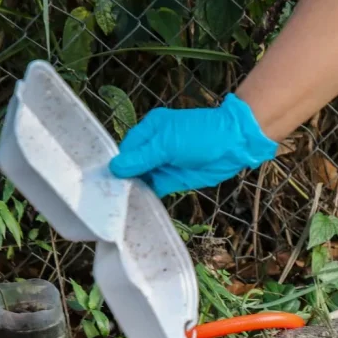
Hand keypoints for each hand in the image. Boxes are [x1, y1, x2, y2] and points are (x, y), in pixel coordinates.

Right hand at [108, 94, 277, 197]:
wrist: (234, 144)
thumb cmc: (201, 136)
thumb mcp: (168, 145)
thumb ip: (142, 158)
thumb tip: (115, 168)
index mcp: (149, 131)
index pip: (125, 150)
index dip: (116, 165)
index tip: (103, 183)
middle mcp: (153, 148)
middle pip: (131, 166)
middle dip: (121, 180)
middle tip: (106, 199)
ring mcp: (163, 165)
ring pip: (142, 179)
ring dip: (132, 190)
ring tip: (116, 206)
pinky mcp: (173, 180)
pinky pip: (155, 188)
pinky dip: (146, 196)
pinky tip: (135, 206)